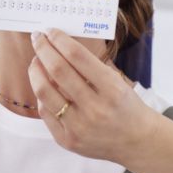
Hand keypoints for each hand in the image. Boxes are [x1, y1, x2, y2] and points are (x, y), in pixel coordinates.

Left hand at [28, 28, 158, 164]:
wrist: (136, 141)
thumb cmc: (125, 105)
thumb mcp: (116, 81)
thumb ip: (90, 66)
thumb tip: (59, 44)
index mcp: (111, 88)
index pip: (77, 56)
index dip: (59, 39)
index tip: (50, 31)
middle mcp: (95, 108)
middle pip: (58, 70)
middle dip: (43, 49)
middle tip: (37, 38)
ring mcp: (79, 126)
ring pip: (44, 91)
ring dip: (35, 70)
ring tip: (36, 60)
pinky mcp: (67, 140)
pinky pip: (45, 111)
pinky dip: (41, 93)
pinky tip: (43, 84)